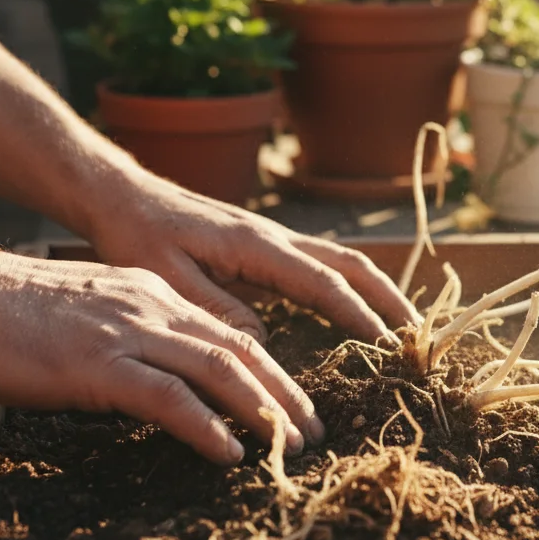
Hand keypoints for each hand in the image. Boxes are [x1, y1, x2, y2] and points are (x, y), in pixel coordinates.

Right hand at [0, 246, 319, 464]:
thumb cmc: (5, 311)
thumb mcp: (86, 315)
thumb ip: (127, 338)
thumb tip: (155, 378)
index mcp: (149, 294)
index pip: (227, 331)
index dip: (267, 369)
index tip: (292, 401)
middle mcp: (150, 307)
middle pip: (240, 350)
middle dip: (284, 392)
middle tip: (312, 430)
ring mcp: (126, 333)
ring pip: (218, 370)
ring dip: (264, 410)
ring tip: (291, 443)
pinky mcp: (98, 363)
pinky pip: (169, 398)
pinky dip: (207, 426)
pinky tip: (229, 451)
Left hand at [84, 177, 420, 344]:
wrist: (122, 196)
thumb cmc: (137, 236)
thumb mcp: (165, 278)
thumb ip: (215, 307)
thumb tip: (262, 343)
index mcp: (255, 245)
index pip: (322, 281)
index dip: (359, 313)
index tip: (388, 342)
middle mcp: (273, 237)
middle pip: (348, 264)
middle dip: (388, 297)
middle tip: (417, 335)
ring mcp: (271, 239)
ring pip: (340, 261)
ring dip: (375, 290)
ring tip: (401, 326)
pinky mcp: (263, 246)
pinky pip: (319, 264)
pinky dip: (349, 285)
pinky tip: (355, 308)